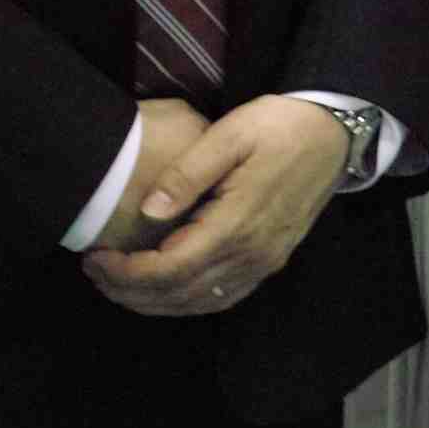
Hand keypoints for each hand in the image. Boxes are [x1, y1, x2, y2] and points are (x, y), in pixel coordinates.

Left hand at [85, 95, 347, 315]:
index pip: (170, 268)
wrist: (333, 132)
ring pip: (201, 302)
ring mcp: (265, 261)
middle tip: (96, 273)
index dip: (127, 272)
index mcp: (237, 223)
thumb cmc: (279, 126)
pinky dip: (188, 301)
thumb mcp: (229, 134)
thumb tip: (148, 211)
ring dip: (156, 302)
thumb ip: (187, 174)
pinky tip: (166, 290)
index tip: (95, 257)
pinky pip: (224, 296)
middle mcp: (253, 253)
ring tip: (120, 284)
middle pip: (181, 293)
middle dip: (131, 291)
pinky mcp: (271, 259)